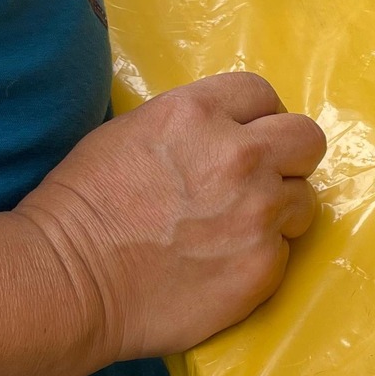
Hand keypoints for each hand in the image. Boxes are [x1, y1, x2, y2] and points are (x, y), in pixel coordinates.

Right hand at [17, 72, 327, 360]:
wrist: (67, 281)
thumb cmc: (81, 205)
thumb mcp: (131, 131)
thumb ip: (192, 125)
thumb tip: (227, 131)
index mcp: (199, 114)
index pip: (263, 94)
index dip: (255, 119)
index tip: (243, 140)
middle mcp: (240, 157)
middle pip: (307, 139)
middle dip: (289, 158)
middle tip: (261, 181)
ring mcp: (258, 214)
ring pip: (304, 200)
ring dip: (279, 212)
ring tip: (236, 230)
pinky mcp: (263, 266)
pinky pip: (285, 251)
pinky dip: (260, 257)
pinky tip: (221, 265)